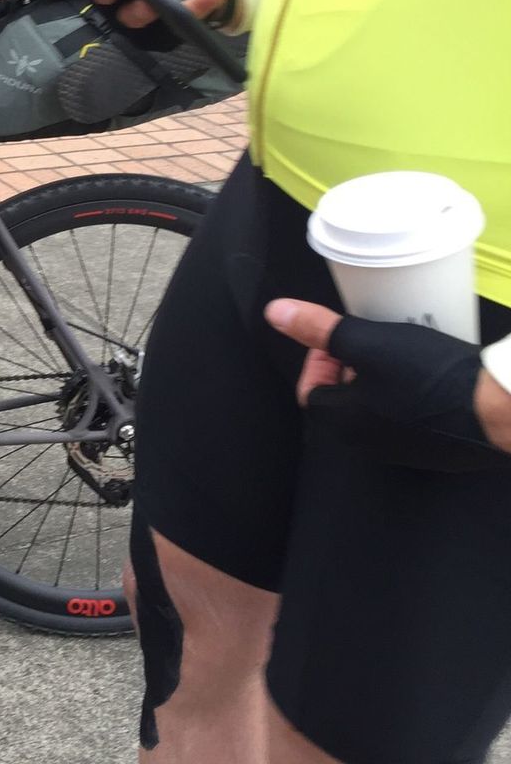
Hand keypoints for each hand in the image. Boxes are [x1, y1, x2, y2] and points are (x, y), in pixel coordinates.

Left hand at [266, 298, 510, 459]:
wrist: (498, 411)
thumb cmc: (426, 376)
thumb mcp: (366, 341)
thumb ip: (319, 329)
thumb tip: (275, 313)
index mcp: (341, 422)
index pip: (309, 391)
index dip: (316, 361)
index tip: (336, 341)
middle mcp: (366, 443)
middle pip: (340, 402)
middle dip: (347, 370)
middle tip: (366, 344)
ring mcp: (403, 451)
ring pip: (374, 411)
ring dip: (377, 382)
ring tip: (396, 354)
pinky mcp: (434, 450)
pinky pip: (407, 419)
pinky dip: (407, 396)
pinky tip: (427, 376)